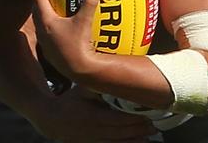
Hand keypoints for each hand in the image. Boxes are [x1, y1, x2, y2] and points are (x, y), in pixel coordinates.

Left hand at [32, 0, 99, 79]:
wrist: (79, 70)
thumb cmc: (79, 45)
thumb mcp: (85, 21)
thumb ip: (90, 3)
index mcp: (46, 21)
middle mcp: (42, 30)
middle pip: (36, 9)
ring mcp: (45, 42)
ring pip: (40, 22)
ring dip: (43, 11)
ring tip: (51, 4)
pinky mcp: (50, 50)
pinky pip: (46, 32)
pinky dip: (50, 24)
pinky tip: (60, 24)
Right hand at [32, 85, 156, 141]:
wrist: (52, 120)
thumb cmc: (70, 101)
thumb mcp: (82, 89)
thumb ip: (96, 82)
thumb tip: (112, 72)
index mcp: (92, 116)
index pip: (117, 120)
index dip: (133, 119)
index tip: (148, 115)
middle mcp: (93, 131)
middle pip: (120, 132)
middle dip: (138, 130)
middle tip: (155, 126)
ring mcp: (92, 141)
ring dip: (135, 140)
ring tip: (150, 136)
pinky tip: (137, 142)